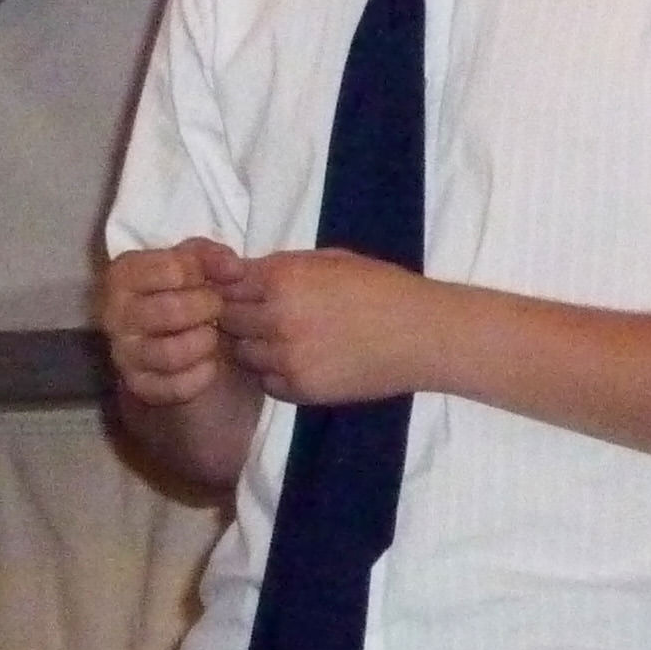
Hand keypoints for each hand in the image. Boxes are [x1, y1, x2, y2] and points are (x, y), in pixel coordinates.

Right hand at [99, 238, 238, 405]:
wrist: (192, 353)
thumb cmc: (191, 301)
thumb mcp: (200, 269)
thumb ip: (212, 257)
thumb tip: (232, 267)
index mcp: (123, 275)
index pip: (171, 269)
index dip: (203, 273)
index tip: (215, 278)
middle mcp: (113, 313)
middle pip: (171, 310)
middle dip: (208, 309)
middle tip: (217, 309)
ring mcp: (123, 352)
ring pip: (171, 352)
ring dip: (205, 343)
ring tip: (211, 336)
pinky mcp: (139, 386)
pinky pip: (177, 385)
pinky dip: (202, 375)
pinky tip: (208, 364)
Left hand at [215, 248, 433, 404]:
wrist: (426, 335)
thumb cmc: (381, 288)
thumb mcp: (327, 260)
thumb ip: (279, 267)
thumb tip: (238, 273)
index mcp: (282, 279)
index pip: (225, 284)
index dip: (231, 287)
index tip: (243, 292)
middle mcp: (277, 318)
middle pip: (226, 319)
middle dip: (238, 316)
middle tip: (260, 316)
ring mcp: (287, 358)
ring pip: (242, 353)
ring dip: (254, 346)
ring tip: (284, 339)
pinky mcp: (301, 390)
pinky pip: (266, 382)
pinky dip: (273, 373)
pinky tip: (298, 361)